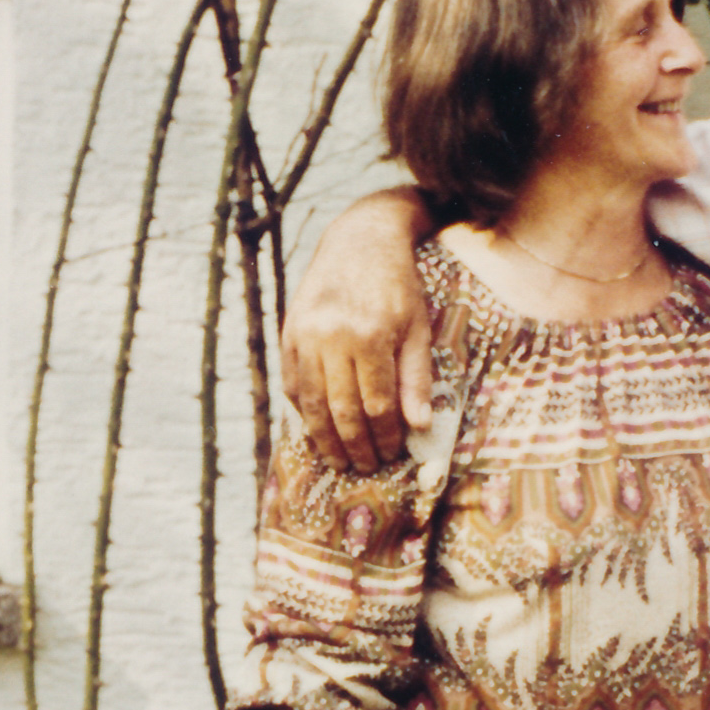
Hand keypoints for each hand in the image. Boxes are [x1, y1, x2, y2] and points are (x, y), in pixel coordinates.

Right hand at [279, 190, 432, 472]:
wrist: (359, 240)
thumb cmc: (397, 287)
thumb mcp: (417, 328)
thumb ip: (416, 379)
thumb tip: (420, 427)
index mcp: (369, 337)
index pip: (377, 406)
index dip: (385, 437)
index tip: (393, 455)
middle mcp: (332, 338)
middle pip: (341, 411)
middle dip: (355, 446)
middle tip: (367, 469)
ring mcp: (305, 336)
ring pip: (311, 403)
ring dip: (325, 439)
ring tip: (340, 461)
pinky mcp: (289, 333)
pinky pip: (292, 384)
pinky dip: (303, 412)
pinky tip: (317, 430)